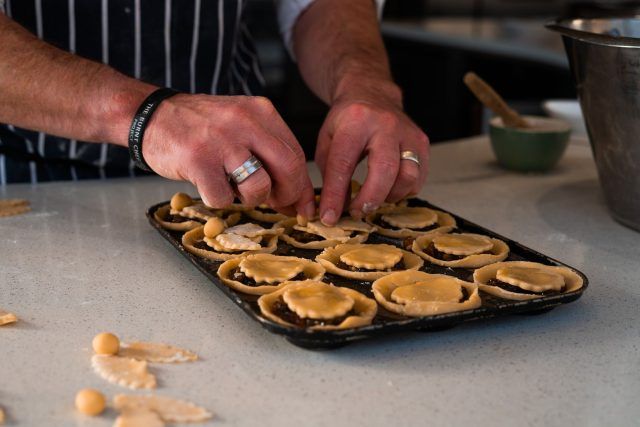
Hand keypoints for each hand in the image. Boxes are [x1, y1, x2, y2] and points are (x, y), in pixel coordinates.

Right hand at [142, 94, 315, 216]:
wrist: (151, 115)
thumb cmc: (201, 127)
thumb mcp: (240, 125)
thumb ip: (268, 152)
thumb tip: (295, 197)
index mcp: (261, 111)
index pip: (296, 153)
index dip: (302, 186)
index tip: (301, 205)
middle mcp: (245, 122)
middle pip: (288, 168)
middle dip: (288, 195)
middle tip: (277, 204)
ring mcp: (221, 140)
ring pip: (259, 186)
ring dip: (251, 199)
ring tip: (235, 189)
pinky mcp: (198, 160)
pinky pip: (223, 197)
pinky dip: (219, 200)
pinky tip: (210, 185)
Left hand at [315, 80, 429, 224]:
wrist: (371, 94)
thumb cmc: (347, 121)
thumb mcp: (327, 141)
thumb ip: (330, 175)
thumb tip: (334, 211)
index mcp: (356, 121)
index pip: (343, 164)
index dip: (335, 195)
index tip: (328, 217)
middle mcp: (386, 125)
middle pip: (384, 170)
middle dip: (369, 199)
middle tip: (357, 212)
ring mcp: (408, 133)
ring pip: (407, 176)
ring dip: (389, 196)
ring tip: (373, 199)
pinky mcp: (422, 142)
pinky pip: (418, 178)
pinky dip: (403, 191)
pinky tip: (388, 190)